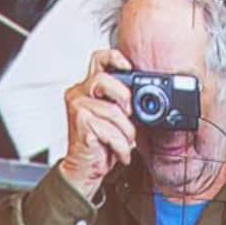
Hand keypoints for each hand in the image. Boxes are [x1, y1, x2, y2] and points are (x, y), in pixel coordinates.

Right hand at [57, 50, 137, 200]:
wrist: (87, 167)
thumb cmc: (102, 142)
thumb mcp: (119, 118)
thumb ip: (126, 103)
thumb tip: (147, 98)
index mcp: (90, 88)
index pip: (98, 60)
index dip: (114, 57)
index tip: (129, 66)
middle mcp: (79, 93)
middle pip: (102, 79)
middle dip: (123, 97)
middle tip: (129, 113)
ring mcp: (78, 107)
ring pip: (112, 110)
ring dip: (125, 132)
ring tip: (122, 141)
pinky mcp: (80, 123)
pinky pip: (110, 130)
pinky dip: (120, 145)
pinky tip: (116, 150)